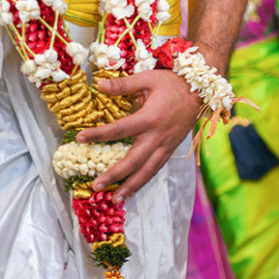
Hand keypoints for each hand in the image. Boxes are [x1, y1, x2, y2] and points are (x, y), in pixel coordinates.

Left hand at [76, 69, 198, 200]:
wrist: (199, 92)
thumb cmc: (171, 83)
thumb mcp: (147, 78)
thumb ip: (123, 85)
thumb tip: (98, 84)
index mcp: (149, 118)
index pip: (119, 130)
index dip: (98, 135)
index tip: (79, 138)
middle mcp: (157, 137)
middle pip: (133, 161)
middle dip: (114, 175)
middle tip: (96, 186)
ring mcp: (165, 146)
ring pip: (147, 171)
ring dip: (130, 186)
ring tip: (114, 200)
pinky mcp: (170, 150)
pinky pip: (155, 169)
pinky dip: (143, 181)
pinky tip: (132, 189)